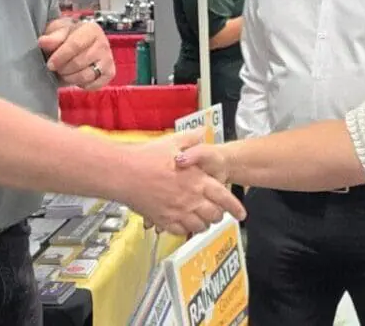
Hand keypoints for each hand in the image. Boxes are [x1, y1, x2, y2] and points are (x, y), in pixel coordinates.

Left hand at [38, 20, 114, 89]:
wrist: (77, 43)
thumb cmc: (66, 36)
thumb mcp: (57, 31)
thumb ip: (52, 37)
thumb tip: (43, 42)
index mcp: (91, 29)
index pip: (75, 45)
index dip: (60, 57)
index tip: (50, 64)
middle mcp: (103, 44)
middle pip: (79, 62)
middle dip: (63, 68)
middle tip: (57, 68)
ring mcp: (108, 59)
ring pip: (86, 76)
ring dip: (70, 78)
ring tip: (64, 73)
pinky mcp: (110, 73)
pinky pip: (94, 85)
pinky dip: (82, 84)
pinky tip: (76, 76)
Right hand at [123, 130, 245, 235]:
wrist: (123, 172)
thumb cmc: (146, 156)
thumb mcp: (173, 141)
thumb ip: (191, 139)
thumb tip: (202, 132)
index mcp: (197, 180)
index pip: (224, 198)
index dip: (235, 208)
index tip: (241, 214)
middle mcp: (190, 199)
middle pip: (214, 215)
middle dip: (218, 215)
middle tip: (216, 213)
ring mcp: (177, 212)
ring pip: (199, 227)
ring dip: (203, 224)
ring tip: (200, 219)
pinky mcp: (163, 220)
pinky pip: (180, 232)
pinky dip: (185, 229)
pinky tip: (183, 223)